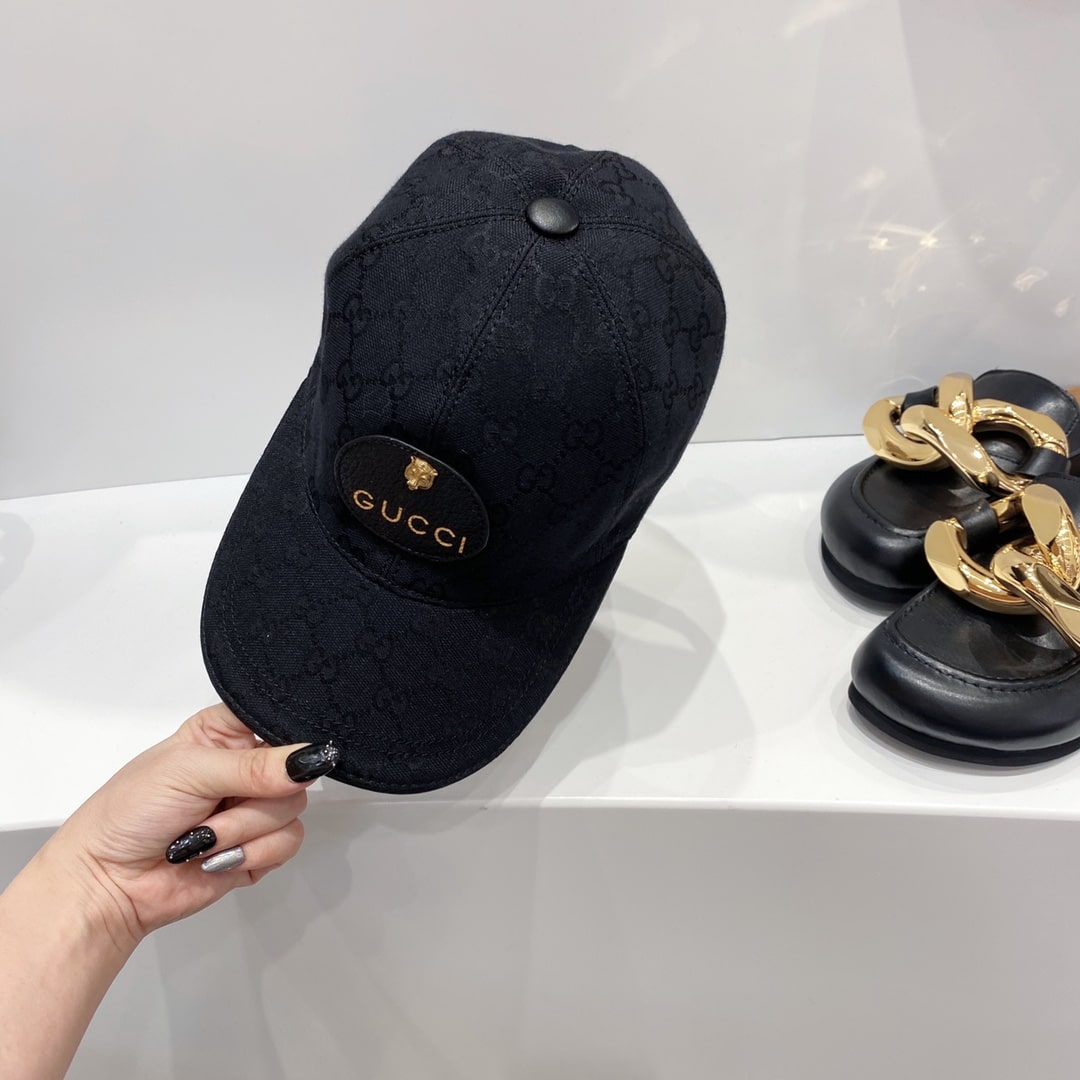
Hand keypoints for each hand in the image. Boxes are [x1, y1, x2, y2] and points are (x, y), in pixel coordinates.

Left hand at [41, 703, 337, 949]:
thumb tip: (310, 759)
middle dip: (253, 799)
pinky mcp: (260, 848)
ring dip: (244, 831)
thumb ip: (254, 767)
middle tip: (211, 808)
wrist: (108, 883)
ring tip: (201, 840)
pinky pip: (289, 843)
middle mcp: (247, 767)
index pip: (279, 717)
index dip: (286, 737)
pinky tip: (216, 858)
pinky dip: (252, 854)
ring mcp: (254, 808)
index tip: (276, 759)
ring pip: (294, 809)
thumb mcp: (189, 772)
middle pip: (295, 769)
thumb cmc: (130, 813)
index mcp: (226, 733)